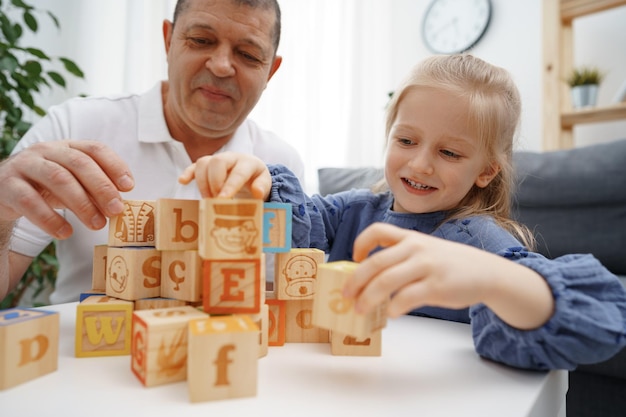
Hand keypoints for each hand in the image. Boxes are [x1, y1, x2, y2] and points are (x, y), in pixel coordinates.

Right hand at [0, 140, 133, 238]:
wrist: (2, 193)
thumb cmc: (45, 188)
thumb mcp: (72, 185)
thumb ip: (94, 191)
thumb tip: (119, 205)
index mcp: (67, 147)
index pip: (95, 149)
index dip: (114, 165)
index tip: (129, 186)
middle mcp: (46, 150)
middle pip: (79, 162)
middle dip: (101, 187)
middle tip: (116, 210)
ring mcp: (25, 165)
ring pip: (57, 179)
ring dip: (81, 203)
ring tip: (97, 225)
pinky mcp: (7, 185)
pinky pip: (29, 201)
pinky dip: (50, 219)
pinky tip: (65, 233)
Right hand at [178, 152, 270, 199]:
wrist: (251, 173)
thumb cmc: (257, 181)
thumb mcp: (265, 184)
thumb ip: (262, 187)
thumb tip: (257, 193)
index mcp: (248, 162)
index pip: (238, 172)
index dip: (230, 185)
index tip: (222, 199)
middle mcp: (231, 157)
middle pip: (217, 162)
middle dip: (214, 183)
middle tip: (216, 200)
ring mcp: (218, 160)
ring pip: (203, 163)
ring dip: (203, 183)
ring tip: (208, 199)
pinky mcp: (207, 165)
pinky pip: (194, 165)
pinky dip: (188, 172)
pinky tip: (182, 181)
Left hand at [343, 223, 553, 328]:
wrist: (487, 272)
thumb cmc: (450, 263)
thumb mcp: (426, 250)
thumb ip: (402, 257)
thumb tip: (370, 279)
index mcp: (410, 238)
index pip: (378, 230)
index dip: (360, 243)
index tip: (353, 259)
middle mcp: (416, 249)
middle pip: (375, 263)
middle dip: (355, 281)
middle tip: (346, 295)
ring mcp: (426, 267)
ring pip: (386, 282)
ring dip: (368, 298)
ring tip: (361, 310)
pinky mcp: (436, 286)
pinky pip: (406, 298)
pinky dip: (393, 308)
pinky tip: (391, 314)